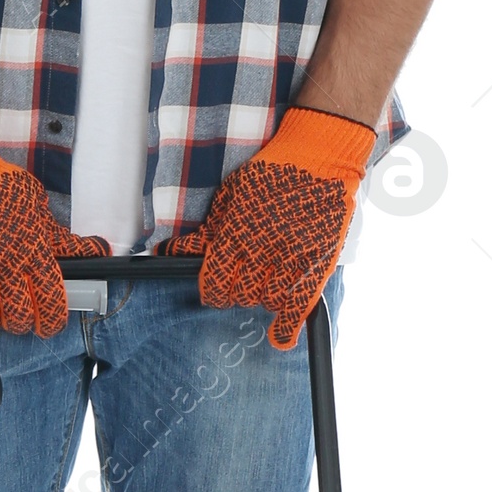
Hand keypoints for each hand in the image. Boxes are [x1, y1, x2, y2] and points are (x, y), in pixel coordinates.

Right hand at [0, 113, 107, 337]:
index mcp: (32, 248)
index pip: (51, 300)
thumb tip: (97, 250)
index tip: (48, 324)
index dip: (52, 321)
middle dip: (22, 323)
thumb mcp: (35, 205)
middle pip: (19, 316)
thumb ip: (61, 237)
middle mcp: (4, 261)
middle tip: (18, 317)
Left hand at [185, 106, 374, 348]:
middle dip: (237, 294)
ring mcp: (292, 256)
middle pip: (240, 295)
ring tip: (266, 286)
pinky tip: (281, 338)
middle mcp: (262, 248)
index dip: (212, 292)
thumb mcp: (230, 195)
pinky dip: (287, 326)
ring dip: (263, 299)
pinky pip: (299, 303)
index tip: (215, 292)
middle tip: (242, 286)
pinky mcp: (318, 260)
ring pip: (268, 300)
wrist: (319, 154)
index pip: (214, 281)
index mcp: (236, 231)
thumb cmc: (272, 172)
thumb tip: (172, 253)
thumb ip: (207, 230)